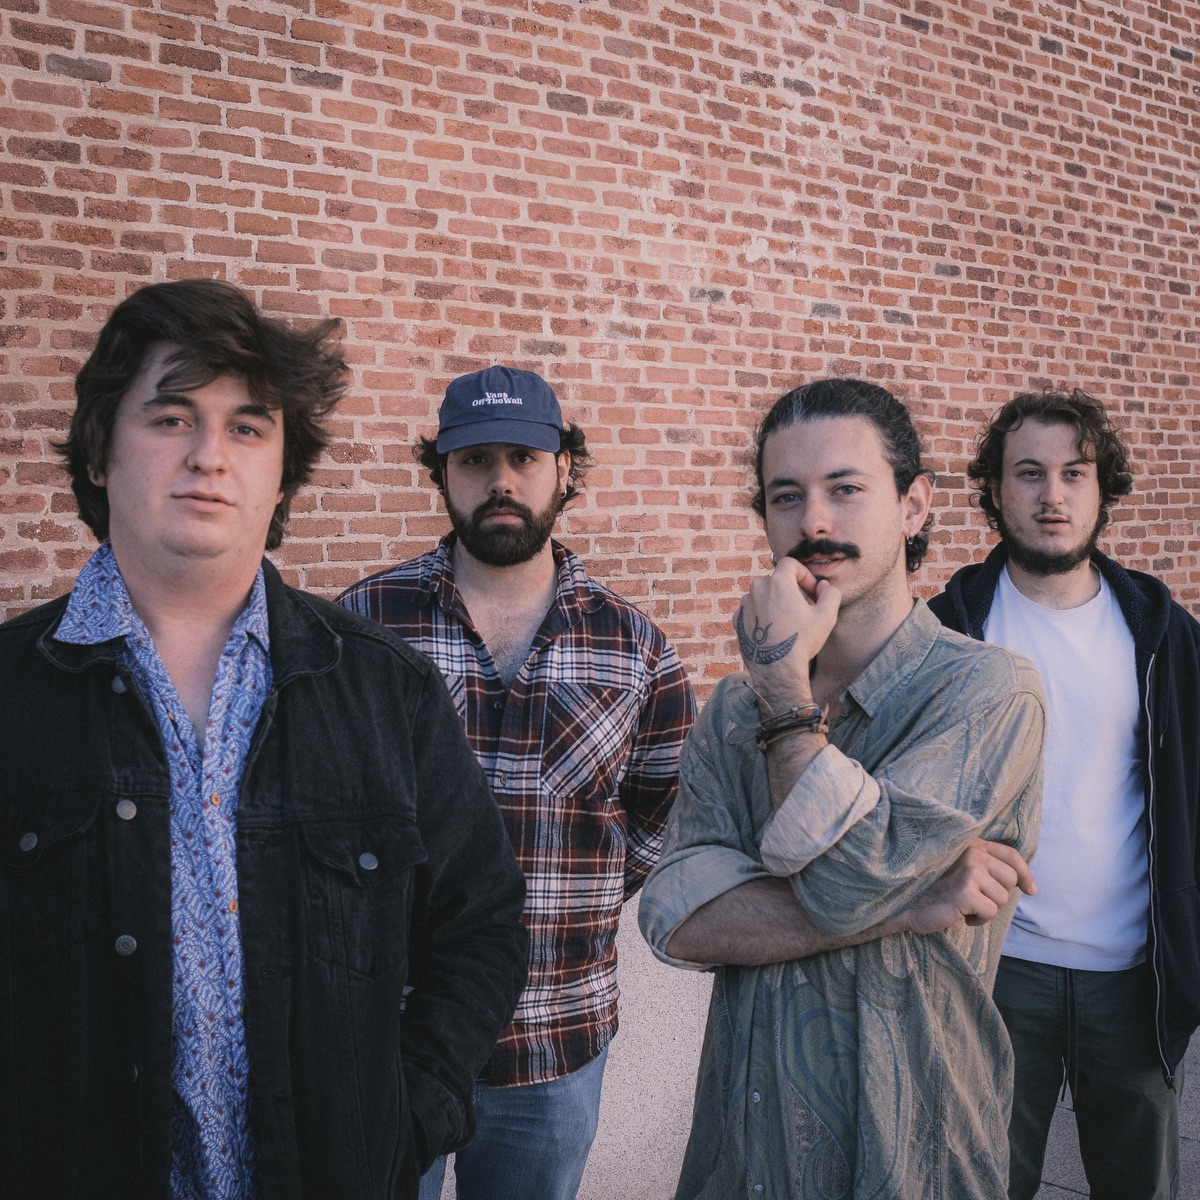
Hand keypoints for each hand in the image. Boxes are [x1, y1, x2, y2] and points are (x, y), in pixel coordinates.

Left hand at [735, 556, 839, 712]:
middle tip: (803, 610)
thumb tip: (824, 586)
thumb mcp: (826, 617)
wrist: (776, 669)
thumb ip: (830, 594)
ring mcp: (744, 604)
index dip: (804, 575)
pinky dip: (762, 613)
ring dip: (776, 601)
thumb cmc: (801, 642)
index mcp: (778, 582)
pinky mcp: (737, 618)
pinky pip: (752, 608)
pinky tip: (773, 630)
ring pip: (764, 594)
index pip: (790, 564)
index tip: (811, 591)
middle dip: (792, 590)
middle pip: (777, 580)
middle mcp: (757, 588)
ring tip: (788, 621)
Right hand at [902, 839, 1034, 935]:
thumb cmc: (935, 888)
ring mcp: (970, 871)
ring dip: (987, 909)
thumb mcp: (962, 869)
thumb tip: (1026, 883)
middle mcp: (972, 853)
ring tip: (966, 906)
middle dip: (999, 895)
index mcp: (972, 844)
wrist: (906, 903)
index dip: (1025, 874)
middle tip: (977, 899)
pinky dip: (979, 920)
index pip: (1011, 855)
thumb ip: (986, 866)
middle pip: (1010, 880)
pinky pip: (991, 911)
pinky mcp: (966, 892)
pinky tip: (962, 914)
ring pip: (1003, 898)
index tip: (1030, 889)